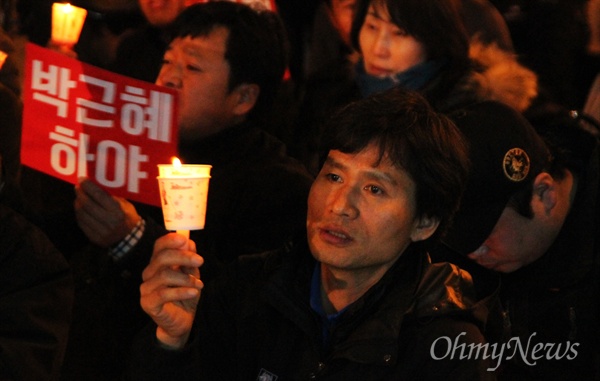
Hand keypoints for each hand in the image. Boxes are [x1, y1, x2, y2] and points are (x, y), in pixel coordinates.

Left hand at [74, 178, 141, 246]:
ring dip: (78, 203)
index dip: (88, 186)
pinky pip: (82, 224)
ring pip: (82, 214)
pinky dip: (79, 214)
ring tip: (78, 197)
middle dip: (80, 193)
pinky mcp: (94, 238)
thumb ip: (111, 197)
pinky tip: (80, 209)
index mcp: (118, 211)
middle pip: (88, 204)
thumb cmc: (128, 217)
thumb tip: (95, 184)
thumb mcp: (126, 205)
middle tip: (78, 187)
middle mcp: (109, 221)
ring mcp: (101, 231)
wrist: (129, 238)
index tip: (82, 179)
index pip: (99, 195)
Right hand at [140, 233, 203, 348]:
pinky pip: (164, 293)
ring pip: (164, 275)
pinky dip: (182, 291)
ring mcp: (146, 288)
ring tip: (199, 285)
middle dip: (183, 257)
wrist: (183, 320)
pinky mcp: (148, 303)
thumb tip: (188, 242)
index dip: (170, 240)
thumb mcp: (191, 274)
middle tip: (200, 260)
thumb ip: (189, 260)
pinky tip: (194, 292)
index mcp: (158, 264)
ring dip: (186, 279)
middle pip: (162, 258)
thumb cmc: (185, 294)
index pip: (159, 246)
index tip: (185, 240)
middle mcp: (149, 274)